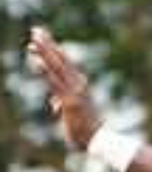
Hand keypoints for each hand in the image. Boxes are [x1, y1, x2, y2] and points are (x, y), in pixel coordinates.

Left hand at [27, 27, 99, 148]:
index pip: (64, 63)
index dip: (53, 49)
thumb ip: (62, 104)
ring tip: (32, 40)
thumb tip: (54, 104)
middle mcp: (78, 84)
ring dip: (44, 52)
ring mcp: (74, 91)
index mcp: (80, 85)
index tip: (43, 37)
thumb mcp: (72, 114)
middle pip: (60, 59)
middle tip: (36, 30)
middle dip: (47, 44)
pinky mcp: (69, 100)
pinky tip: (36, 60)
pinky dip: (45, 71)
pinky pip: (54, 82)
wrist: (98, 141)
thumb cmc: (87, 130)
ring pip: (56, 67)